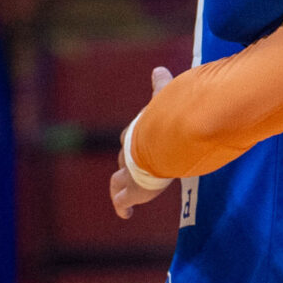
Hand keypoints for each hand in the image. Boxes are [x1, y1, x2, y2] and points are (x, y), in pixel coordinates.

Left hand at [109, 67, 174, 218]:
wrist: (159, 143)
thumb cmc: (163, 121)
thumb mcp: (163, 100)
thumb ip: (161, 86)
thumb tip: (159, 68)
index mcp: (135, 133)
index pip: (131, 138)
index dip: (135, 143)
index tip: (137, 146)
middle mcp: (128, 154)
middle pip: (124, 161)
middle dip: (127, 165)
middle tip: (134, 173)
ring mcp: (128, 174)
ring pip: (118, 182)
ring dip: (122, 187)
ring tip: (125, 196)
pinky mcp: (131, 191)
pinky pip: (123, 202)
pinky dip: (122, 207)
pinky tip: (125, 214)